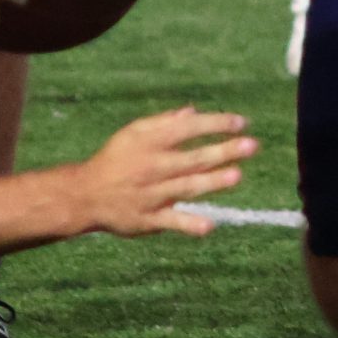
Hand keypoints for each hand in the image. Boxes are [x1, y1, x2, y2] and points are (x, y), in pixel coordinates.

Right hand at [74, 105, 256, 237]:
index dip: (215, 124)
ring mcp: (151, 195)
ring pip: (185, 188)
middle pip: (192, 158)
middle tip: (252, 146)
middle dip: (223, 151)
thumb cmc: (115, 159)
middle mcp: (152, 167)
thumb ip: (163, 122)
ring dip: (211, 182)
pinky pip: (170, 223)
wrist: (85, 195)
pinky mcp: (147, 220)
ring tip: (237, 176)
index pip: (187, 129)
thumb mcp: (133, 133)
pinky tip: (209, 225)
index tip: (241, 123)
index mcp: (150, 142)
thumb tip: (194, 112)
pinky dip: (189, 224)